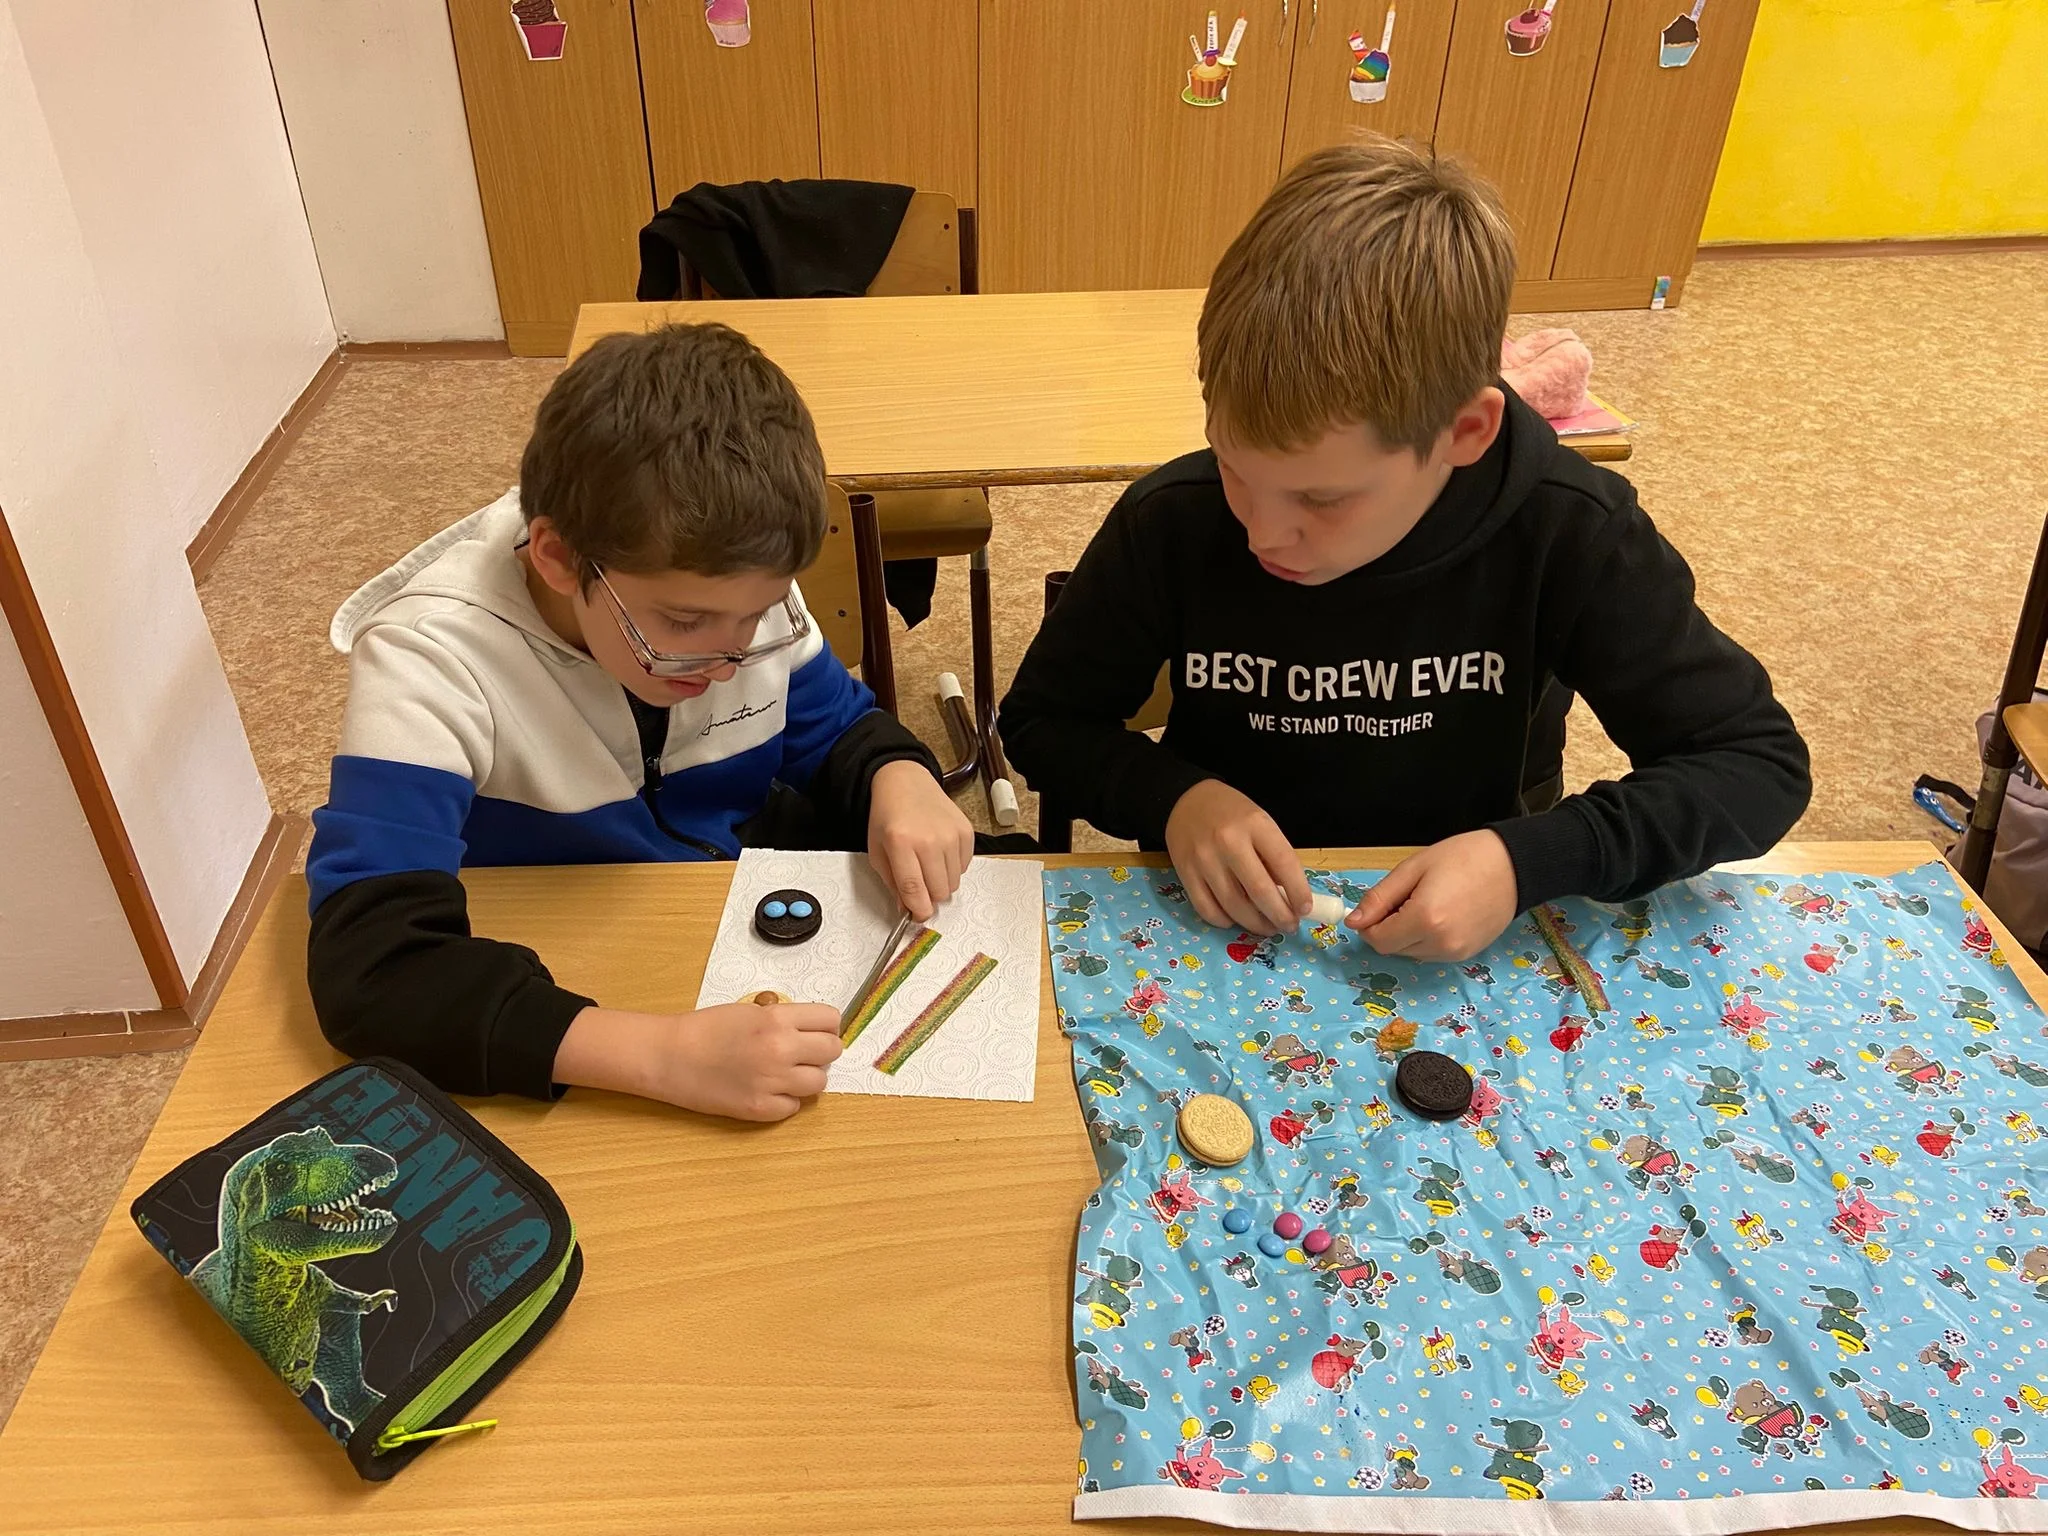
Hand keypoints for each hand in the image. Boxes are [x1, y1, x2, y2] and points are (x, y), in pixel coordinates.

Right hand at [553, 1000, 843, 1120]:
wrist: (669, 1056)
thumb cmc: (705, 1029)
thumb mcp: (749, 1011)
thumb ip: (782, 1019)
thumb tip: (812, 1031)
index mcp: (777, 1019)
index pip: (831, 1020)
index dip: (825, 1026)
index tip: (817, 1031)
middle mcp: (781, 1049)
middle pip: (832, 1051)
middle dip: (821, 1051)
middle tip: (803, 1053)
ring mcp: (773, 1082)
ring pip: (819, 1082)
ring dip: (807, 1078)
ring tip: (786, 1074)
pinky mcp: (761, 1108)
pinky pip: (794, 1107)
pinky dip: (785, 1100)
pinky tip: (768, 1091)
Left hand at [867, 759, 974, 919]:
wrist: (905, 783)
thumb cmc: (887, 818)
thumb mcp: (877, 851)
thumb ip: (892, 883)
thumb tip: (907, 909)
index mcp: (900, 844)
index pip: (914, 890)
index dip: (918, 910)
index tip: (918, 916)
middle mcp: (929, 839)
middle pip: (939, 891)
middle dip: (929, 896)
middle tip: (920, 885)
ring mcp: (951, 834)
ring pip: (954, 883)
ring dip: (941, 882)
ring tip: (928, 864)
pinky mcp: (966, 831)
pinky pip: (964, 867)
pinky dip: (952, 867)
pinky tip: (939, 852)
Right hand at [1163, 779, 1310, 933]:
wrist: (1187, 800)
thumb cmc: (1231, 814)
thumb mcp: (1260, 823)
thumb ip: (1273, 856)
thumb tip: (1289, 897)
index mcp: (1254, 824)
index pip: (1283, 862)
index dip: (1298, 891)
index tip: (1305, 910)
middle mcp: (1228, 841)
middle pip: (1259, 890)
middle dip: (1279, 915)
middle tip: (1288, 925)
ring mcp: (1203, 859)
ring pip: (1233, 905)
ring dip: (1255, 924)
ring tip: (1268, 927)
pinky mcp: (1184, 872)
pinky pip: (1206, 908)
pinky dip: (1224, 921)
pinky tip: (1236, 920)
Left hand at [1348, 830, 1518, 961]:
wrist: (1514, 865)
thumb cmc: (1463, 857)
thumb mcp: (1413, 869)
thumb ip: (1380, 898)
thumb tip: (1353, 922)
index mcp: (1425, 919)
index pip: (1378, 940)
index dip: (1369, 925)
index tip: (1377, 906)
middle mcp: (1440, 944)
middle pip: (1394, 949)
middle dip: (1389, 928)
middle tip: (1406, 898)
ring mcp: (1456, 953)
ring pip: (1412, 953)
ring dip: (1407, 934)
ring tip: (1428, 903)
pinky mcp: (1468, 955)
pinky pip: (1432, 953)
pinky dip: (1427, 938)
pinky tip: (1442, 914)